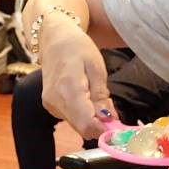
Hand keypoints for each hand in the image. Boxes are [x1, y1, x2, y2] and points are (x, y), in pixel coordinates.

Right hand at [38, 16, 113, 139]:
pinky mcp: (50, 106)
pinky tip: (86, 96)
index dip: (105, 130)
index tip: (118, 126)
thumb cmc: (76, 47)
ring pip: (78, 125)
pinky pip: (71, 118)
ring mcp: (50, 105)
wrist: (54, 38)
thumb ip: (101, 96)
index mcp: (68, 90)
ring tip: (97, 96)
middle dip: (101, 124)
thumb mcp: (96, 67)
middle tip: (111, 107)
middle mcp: (55, 102)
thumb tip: (108, 120)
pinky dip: (83, 114)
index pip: (87, 125)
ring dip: (92, 118)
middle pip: (83, 128)